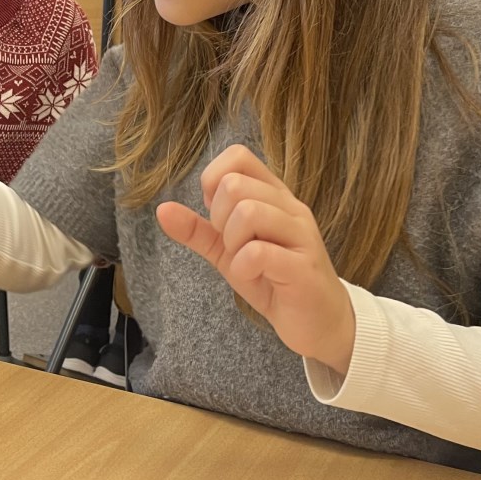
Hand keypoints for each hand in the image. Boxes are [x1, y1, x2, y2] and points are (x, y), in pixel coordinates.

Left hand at [156, 145, 355, 373]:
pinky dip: (242, 267)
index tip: (217, 215)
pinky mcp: (304, 267)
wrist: (318, 323)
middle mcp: (290, 207)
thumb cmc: (273, 279)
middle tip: (232, 244)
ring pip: (249, 212)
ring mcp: (301, 235)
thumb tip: (162, 210)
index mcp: (272, 195)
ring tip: (243, 261)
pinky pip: (259, 252)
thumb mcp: (228, 251)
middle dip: (219, 218)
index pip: (238, 156)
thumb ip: (198, 230)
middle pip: (236, 184)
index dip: (213, 181)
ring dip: (232, 242)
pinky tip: (251, 276)